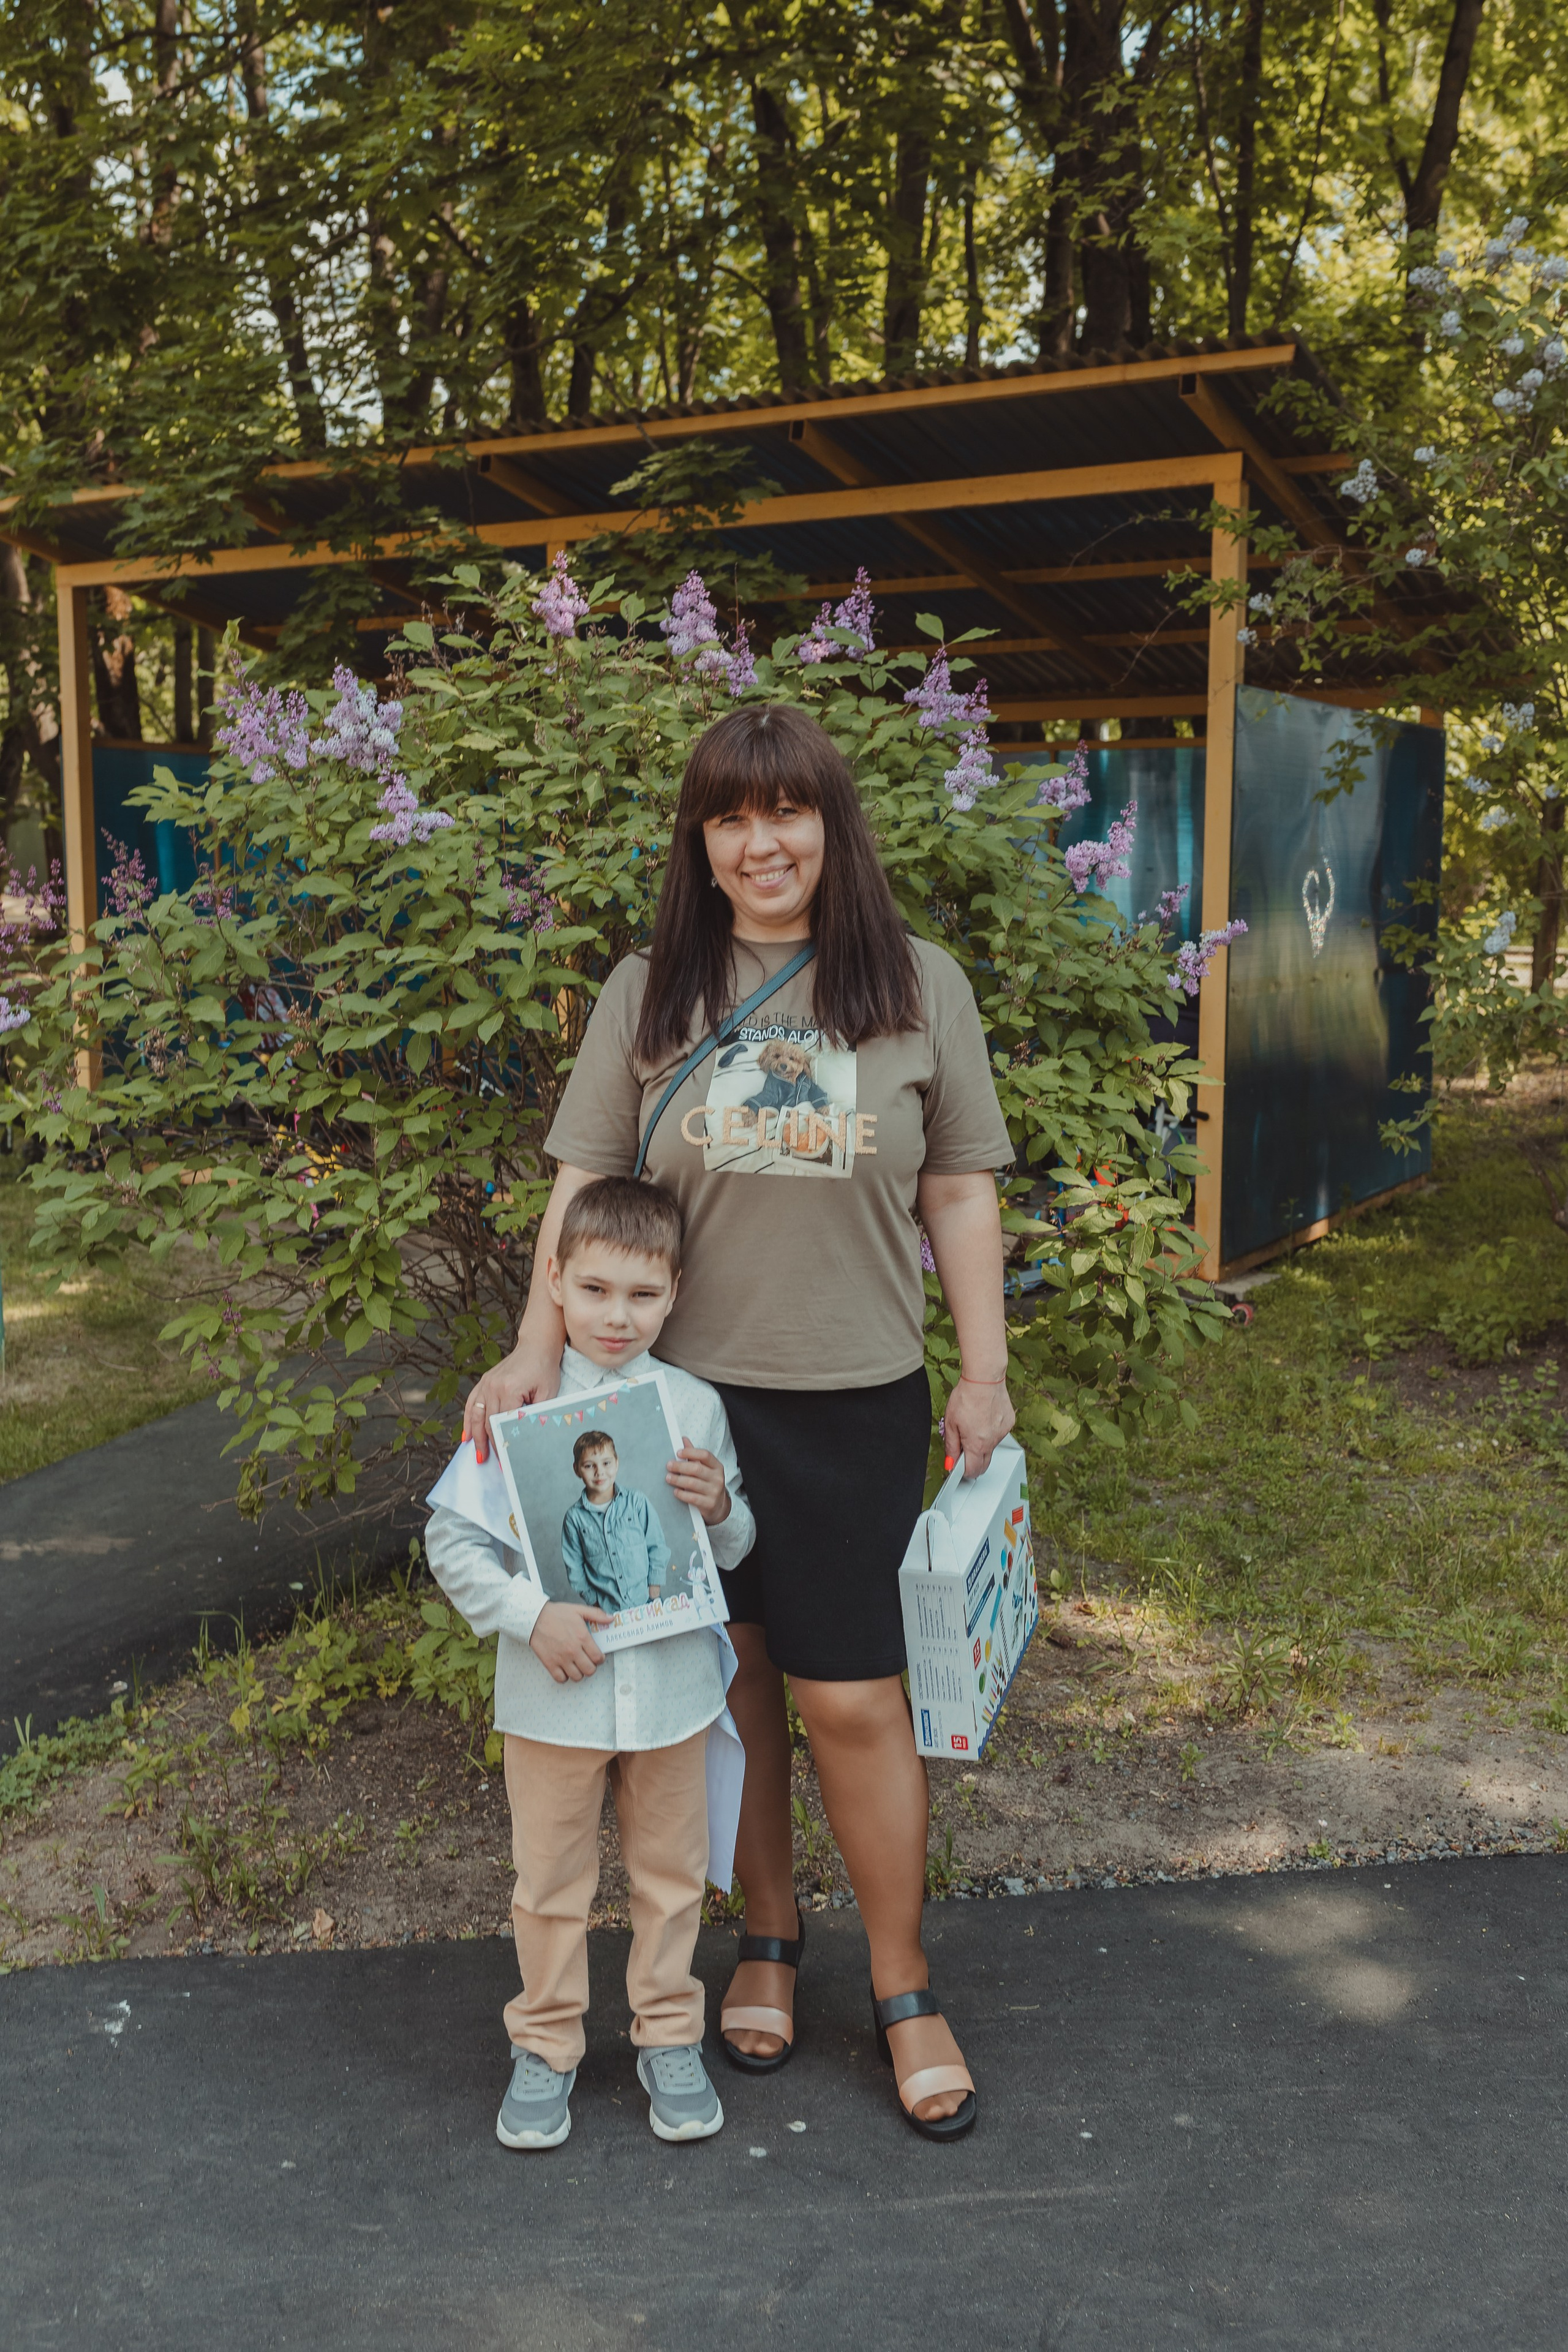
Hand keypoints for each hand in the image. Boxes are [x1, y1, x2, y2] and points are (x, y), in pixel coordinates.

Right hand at [464, 1338, 561, 1462]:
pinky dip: (468, 1421)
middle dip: (489, 1445)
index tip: (507, 1459)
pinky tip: (466, 1436)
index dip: (503, 1444)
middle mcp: (493, 1386)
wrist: (536, 1346)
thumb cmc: (544, 1369)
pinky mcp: (484, 1381)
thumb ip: (535, 1414)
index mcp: (509, 1389)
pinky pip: (472, 1404)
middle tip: (491, 1463)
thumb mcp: (547, 1393)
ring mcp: (486, 1383)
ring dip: (476, 1437)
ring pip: (477, 1416)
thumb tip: (527, 1437)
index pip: (503, 1424)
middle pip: (488, 1422)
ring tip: (478, 1455)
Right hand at [528, 1602, 610, 1682]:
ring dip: (579, 1673)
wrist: (534, 1618)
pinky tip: (565, 1669)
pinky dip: (564, 1677)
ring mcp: (561, 1659)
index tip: (597, 1657)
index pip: (598, 1658)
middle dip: (591, 1667)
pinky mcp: (550, 1663)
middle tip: (587, 1662)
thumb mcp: (579, 1610)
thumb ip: (597, 1615)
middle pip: (589, 1670)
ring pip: (577, 1677)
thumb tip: (610, 1619)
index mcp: (582, 1637)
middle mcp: (573, 1650)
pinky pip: (561, 1679)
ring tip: (577, 1666)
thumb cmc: (556, 1614)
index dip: (600, 1659)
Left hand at [666, 1441, 730, 1525]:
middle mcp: (717, 1478)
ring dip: (678, 1480)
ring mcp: (714, 1491)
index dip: (690, 1452)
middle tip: (669, 1466)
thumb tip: (684, 1439)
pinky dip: (682, 1494)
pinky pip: (692, 1498)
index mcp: (717, 1466)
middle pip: (697, 1468)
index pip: (705, 1455)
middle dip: (680, 1467)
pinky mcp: (709, 1504)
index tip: (678, 1453)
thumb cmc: (708, 1484)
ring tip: (668, 1478)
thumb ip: (694, 1455)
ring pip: (693, 1483)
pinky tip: (675, 1491)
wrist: (718, 1506)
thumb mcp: (705, 1469)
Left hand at [941, 1376, 1015, 1479]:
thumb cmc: (966, 1397)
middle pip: (984, 1463)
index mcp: (976, 1445)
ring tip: (974, 1425)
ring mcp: (1002, 1433)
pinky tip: (985, 1417)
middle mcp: (992, 1442)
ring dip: (983, 1443)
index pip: (973, 1471)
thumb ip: (951, 1446)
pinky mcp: (1009, 1424)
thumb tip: (950, 1461)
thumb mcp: (950, 1424)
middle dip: (974, 1462)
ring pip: (991, 1447)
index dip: (963, 1471)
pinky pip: (999, 1434)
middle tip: (964, 1450)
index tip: (959, 1466)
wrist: (984, 1380)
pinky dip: (991, 1430)